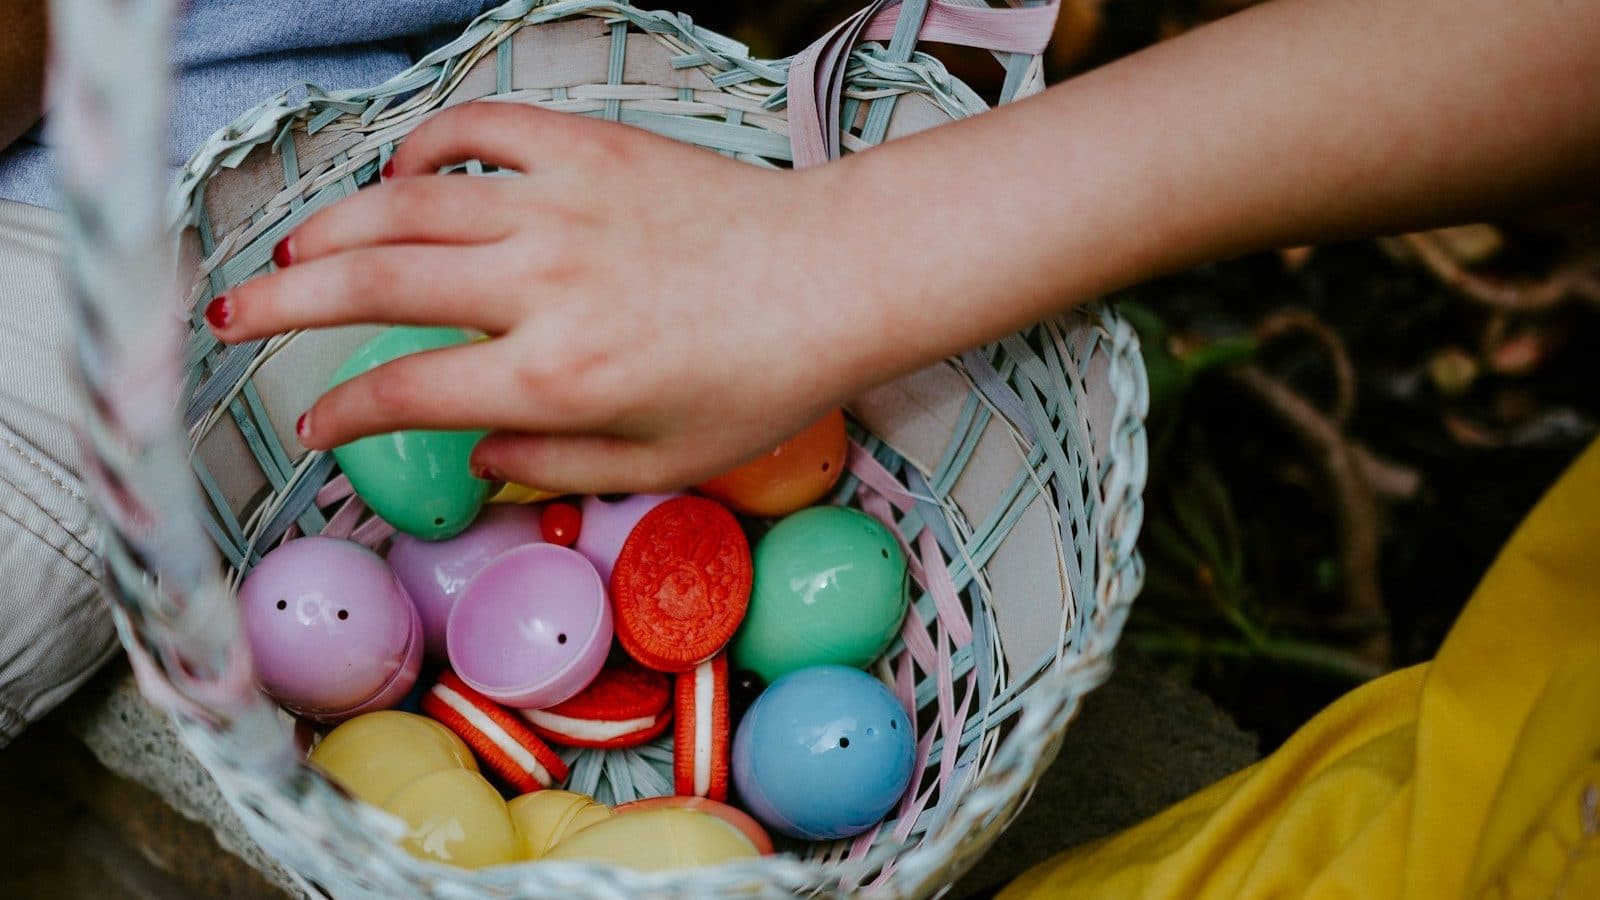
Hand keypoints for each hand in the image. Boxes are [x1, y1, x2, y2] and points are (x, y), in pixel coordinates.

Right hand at [207, 103, 878, 492]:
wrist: (838, 276)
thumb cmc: (762, 380)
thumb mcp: (660, 460)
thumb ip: (553, 462)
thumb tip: (477, 454)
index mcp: (555, 375)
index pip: (405, 392)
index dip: (338, 412)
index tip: (309, 422)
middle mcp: (540, 284)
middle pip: (372, 282)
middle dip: (283, 306)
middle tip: (227, 318)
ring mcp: (560, 203)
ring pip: (405, 202)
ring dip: (331, 225)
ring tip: (288, 252)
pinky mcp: (588, 147)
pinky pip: (479, 130)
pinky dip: (426, 148)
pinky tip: (402, 175)